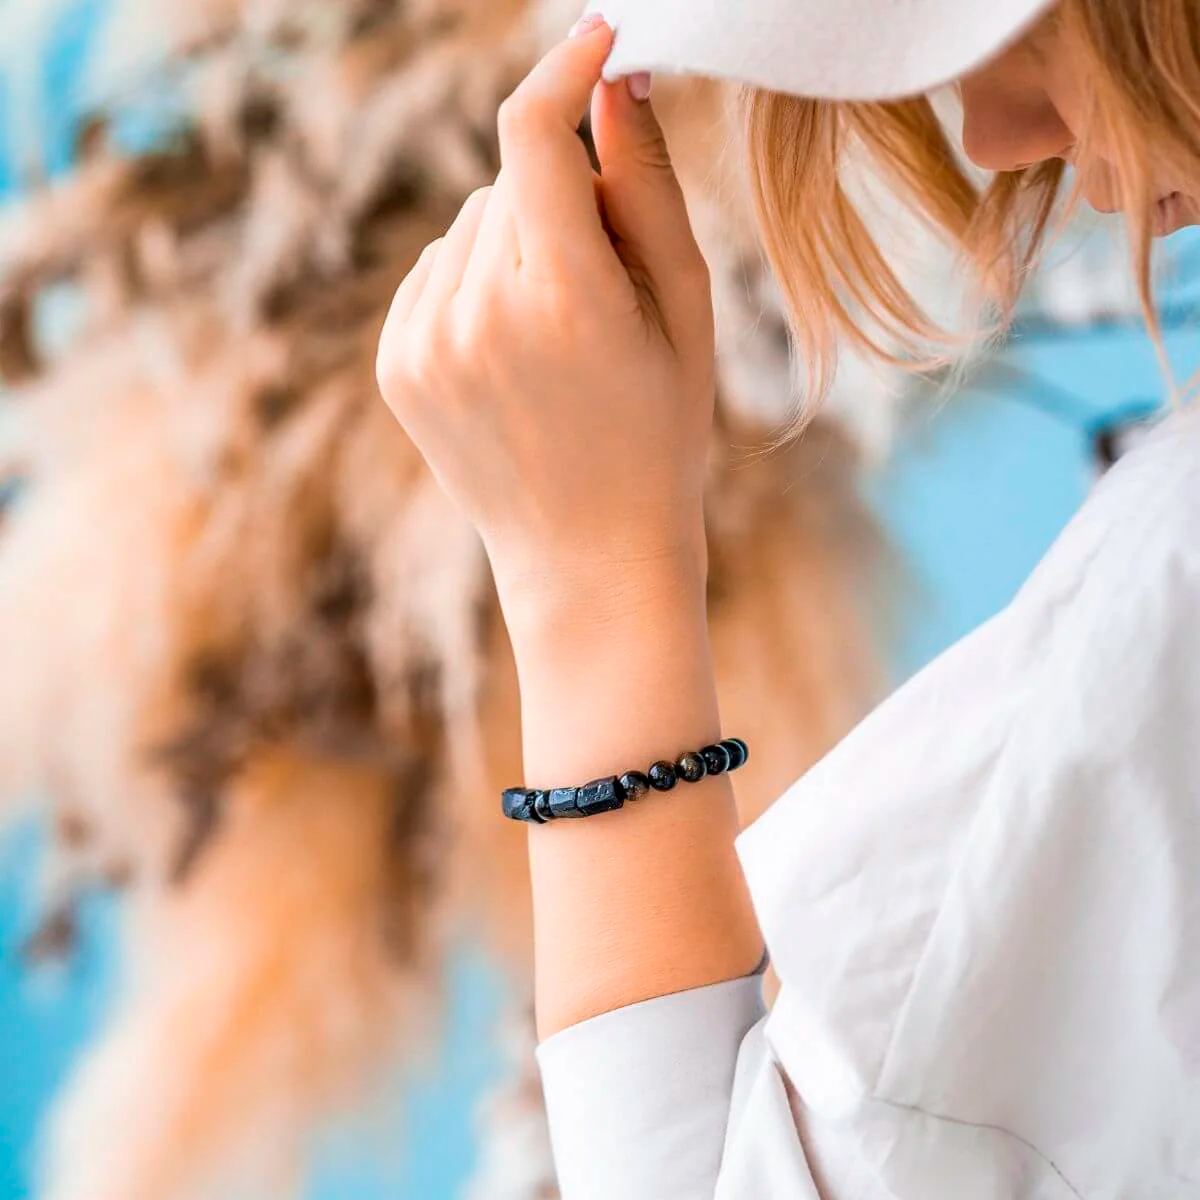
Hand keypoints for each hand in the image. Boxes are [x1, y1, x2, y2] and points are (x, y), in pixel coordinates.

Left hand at [375, 19, 715, 635]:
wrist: (587, 554)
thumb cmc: (659, 432)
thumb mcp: (685, 313)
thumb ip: (649, 189)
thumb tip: (615, 82)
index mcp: (561, 298)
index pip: (533, 131)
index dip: (564, 68)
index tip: (598, 37)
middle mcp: (475, 313)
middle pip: (508, 181)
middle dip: (559, 202)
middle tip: (603, 289)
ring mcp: (423, 343)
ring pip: (468, 224)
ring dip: (514, 246)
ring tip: (556, 338)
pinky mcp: (394, 364)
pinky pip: (435, 271)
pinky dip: (474, 286)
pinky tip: (512, 353)